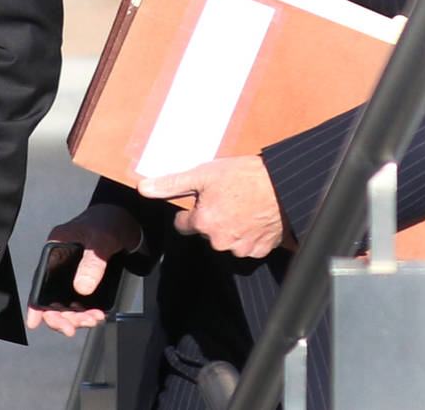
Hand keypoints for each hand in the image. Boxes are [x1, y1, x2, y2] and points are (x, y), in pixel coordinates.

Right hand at [25, 203, 141, 337]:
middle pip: (52, 297)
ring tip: (91, 320)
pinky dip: (87, 313)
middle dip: (60, 316)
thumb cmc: (108, 221)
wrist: (127, 220)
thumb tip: (81, 288)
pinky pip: (82, 302)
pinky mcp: (88, 279)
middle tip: (71, 329)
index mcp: (55, 249)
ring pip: (67, 303)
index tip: (35, 322)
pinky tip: (96, 315)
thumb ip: (92, 263)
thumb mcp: (101, 240)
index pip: (40, 280)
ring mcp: (74, 273)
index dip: (35, 303)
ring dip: (77, 317)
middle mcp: (61, 263)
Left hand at [138, 155, 294, 257]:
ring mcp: (242, 248)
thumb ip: (170, 184)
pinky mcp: (261, 250)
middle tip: (225, 198)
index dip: (190, 210)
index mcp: (204, 223)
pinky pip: (247, 244)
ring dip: (230, 226)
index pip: (183, 224)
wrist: (282, 185)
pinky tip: (253, 216)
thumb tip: (143, 188)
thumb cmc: (243, 177)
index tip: (200, 199)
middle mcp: (220, 241)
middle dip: (212, 218)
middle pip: (206, 232)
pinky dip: (248, 233)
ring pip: (226, 239)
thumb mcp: (202, 174)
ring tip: (241, 205)